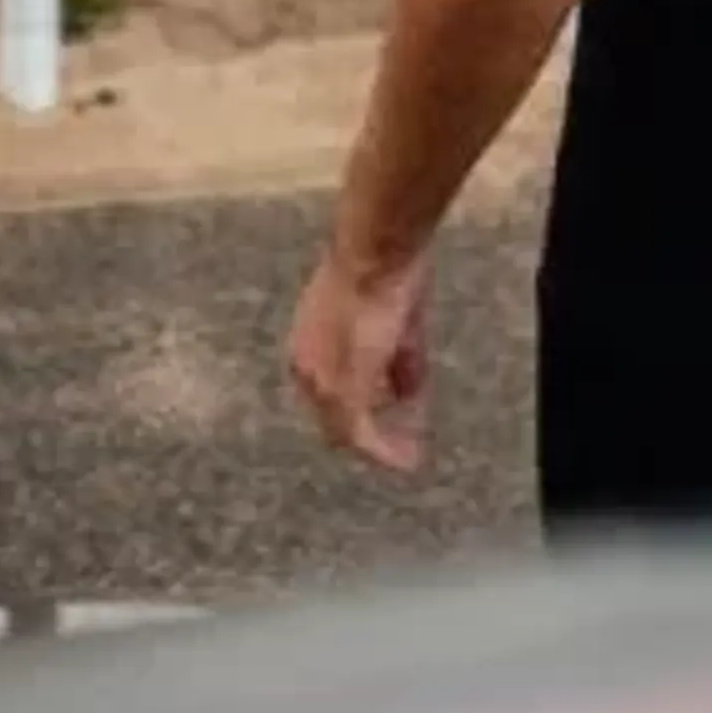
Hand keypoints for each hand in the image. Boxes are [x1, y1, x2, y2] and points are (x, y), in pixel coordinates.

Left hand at [286, 232, 433, 473]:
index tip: (384, 415)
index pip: (325, 389)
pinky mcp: (340, 392)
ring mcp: (318, 382)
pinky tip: (408, 459)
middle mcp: (304, 366)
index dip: (357, 404)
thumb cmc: (383, 271)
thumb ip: (396, 364)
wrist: (374, 253)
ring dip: (378, 444)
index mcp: (307, 344)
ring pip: (346, 431)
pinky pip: (363, 436)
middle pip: (331, 416)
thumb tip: (406, 397)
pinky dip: (385, 452)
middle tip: (396, 443)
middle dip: (365, 432)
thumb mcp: (391, 323)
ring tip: (406, 454)